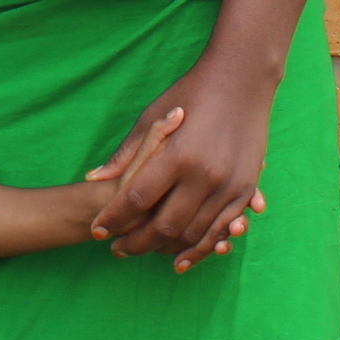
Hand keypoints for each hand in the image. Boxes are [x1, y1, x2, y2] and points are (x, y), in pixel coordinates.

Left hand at [88, 57, 277, 269]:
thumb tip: (95, 179)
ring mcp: (228, 185)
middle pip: (163, 226)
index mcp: (177, 155)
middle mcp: (204, 175)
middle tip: (116, 249)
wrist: (242, 80)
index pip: (136, 199)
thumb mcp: (152, 115)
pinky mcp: (245, 189)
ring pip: (192, 234)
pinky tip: (180, 258)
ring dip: (164, 250)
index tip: (97, 230)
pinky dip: (199, 248)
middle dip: (134, 242)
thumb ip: (127, 153)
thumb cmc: (191, 93)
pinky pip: (221, 230)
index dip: (114, 218)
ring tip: (141, 252)